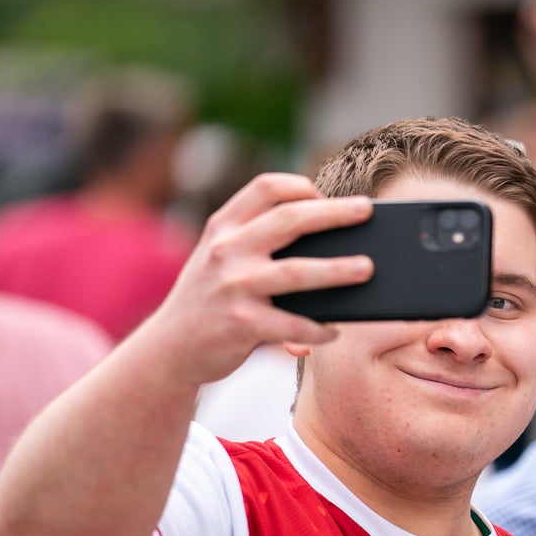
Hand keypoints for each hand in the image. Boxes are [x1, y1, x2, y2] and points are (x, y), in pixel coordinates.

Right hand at [140, 173, 373, 385]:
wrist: (169, 349)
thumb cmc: (211, 299)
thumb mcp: (220, 258)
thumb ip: (257, 241)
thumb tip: (330, 239)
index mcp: (224, 227)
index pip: (265, 187)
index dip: (301, 186)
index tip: (326, 194)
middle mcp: (227, 250)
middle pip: (289, 220)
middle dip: (333, 213)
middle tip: (367, 211)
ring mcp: (233, 287)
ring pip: (296, 272)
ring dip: (337, 270)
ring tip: (366, 268)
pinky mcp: (241, 324)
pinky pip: (292, 325)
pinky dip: (318, 329)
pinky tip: (335, 331)